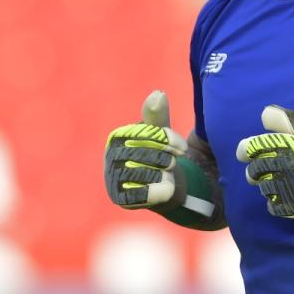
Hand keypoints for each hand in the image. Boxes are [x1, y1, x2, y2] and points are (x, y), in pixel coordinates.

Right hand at [104, 90, 188, 211]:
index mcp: (118, 137)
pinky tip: (167, 189)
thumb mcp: (161, 135)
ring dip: (165, 175)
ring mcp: (113, 179)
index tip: (183, 149)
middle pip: (147, 153)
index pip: (144, 134)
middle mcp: (110, 157)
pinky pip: (146, 193)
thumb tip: (157, 94)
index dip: (168, 140)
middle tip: (171, 164)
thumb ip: (158, 116)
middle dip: (166, 159)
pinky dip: (163, 191)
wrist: (163, 189)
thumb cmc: (160, 157)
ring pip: (148, 173)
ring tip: (166, 175)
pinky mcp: (121, 199)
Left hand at [236, 106, 293, 217]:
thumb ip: (286, 120)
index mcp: (287, 146)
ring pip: (264, 189)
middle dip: (255, 171)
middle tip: (259, 172)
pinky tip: (280, 199)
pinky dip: (274, 204)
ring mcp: (290, 187)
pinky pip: (274, 207)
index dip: (246, 150)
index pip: (252, 147)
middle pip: (255, 170)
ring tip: (275, 184)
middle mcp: (285, 166)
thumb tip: (264, 114)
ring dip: (266, 186)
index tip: (247, 153)